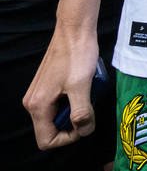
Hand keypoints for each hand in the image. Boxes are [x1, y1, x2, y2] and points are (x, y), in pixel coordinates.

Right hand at [22, 23, 99, 148]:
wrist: (74, 30)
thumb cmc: (77, 55)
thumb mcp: (82, 86)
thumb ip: (82, 112)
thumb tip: (84, 131)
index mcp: (38, 106)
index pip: (46, 140)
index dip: (68, 138)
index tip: (85, 124)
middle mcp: (33, 102)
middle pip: (51, 129)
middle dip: (72, 123)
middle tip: (89, 107)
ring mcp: (39, 93)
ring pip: (57, 115)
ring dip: (74, 111)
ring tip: (88, 95)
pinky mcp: (47, 86)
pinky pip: (59, 103)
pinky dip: (73, 101)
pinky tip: (84, 88)